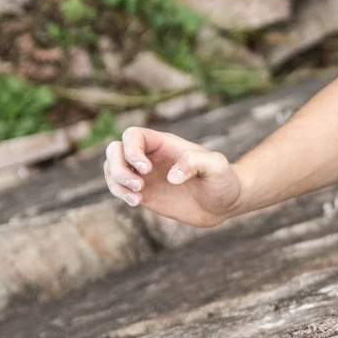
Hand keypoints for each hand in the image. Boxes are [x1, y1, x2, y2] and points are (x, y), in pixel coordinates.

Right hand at [104, 127, 241, 228]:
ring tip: (137, 197)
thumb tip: (171, 177)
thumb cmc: (223, 179)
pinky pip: (119, 188)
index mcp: (165, 144)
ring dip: (116, 182)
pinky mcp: (144, 194)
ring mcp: (145, 175)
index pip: (133, 136)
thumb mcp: (216, 167)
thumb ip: (196, 163)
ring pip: (112, 169)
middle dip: (118, 167)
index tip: (147, 169)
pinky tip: (136, 202)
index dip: (131, 150)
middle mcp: (150, 157)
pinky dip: (120, 194)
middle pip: (115, 150)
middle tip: (139, 185)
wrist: (225, 202)